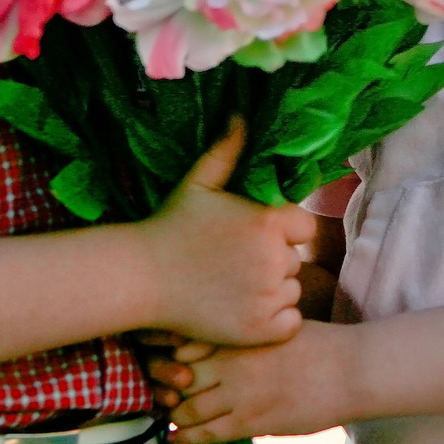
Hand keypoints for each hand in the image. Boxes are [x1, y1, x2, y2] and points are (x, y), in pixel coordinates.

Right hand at [138, 122, 315, 346]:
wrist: (141, 278)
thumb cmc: (171, 226)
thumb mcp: (199, 182)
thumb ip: (227, 149)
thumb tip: (241, 113)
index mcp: (268, 222)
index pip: (302, 227)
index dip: (280, 232)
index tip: (250, 237)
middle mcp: (273, 260)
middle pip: (295, 260)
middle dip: (272, 261)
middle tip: (234, 263)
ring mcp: (267, 297)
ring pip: (291, 291)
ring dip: (272, 290)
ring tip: (233, 285)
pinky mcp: (260, 330)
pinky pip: (289, 322)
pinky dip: (274, 321)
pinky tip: (242, 309)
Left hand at [149, 323, 360, 443]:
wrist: (350, 369)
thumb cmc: (319, 344)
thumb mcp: (276, 326)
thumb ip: (245, 333)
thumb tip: (219, 342)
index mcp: (238, 333)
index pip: (182, 343)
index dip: (164, 356)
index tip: (157, 361)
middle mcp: (232, 360)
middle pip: (177, 375)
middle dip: (163, 386)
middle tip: (157, 393)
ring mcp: (240, 391)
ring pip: (188, 407)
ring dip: (173, 415)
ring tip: (167, 418)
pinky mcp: (252, 420)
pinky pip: (208, 432)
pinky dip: (187, 437)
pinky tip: (176, 439)